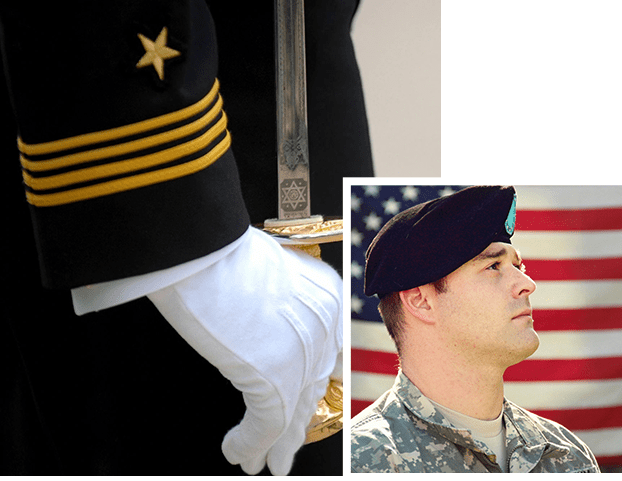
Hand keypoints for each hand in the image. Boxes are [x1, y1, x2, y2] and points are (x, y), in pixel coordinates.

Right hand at [148, 227, 341, 474]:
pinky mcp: (276, 380)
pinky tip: (237, 454)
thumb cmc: (221, 250)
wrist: (206, 250)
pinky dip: (250, 444)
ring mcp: (302, 356)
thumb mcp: (263, 273)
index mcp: (326, 296)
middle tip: (284, 448)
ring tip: (261, 464)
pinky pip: (266, 425)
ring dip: (273, 443)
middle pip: (311, 386)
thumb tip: (255, 329)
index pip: (326, 351)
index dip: (314, 381)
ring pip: (292, 412)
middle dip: (296, 421)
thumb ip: (272, 301)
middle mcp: (323, 329)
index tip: (307, 399)